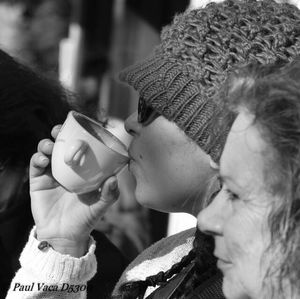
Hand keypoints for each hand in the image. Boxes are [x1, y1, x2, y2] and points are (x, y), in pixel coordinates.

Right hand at [30, 125, 118, 256]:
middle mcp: (67, 169)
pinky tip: (43, 160)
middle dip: (58, 134)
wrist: (64, 236)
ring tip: (49, 146)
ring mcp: (52, 175)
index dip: (78, 136)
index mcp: (82, 170)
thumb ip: (110, 194)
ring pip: (46, 152)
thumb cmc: (86, 219)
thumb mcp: (101, 206)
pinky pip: (35, 166)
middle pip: (61, 145)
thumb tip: (114, 178)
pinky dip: (37, 159)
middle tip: (58, 130)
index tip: (79, 128)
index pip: (80, 148)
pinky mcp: (38, 182)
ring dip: (46, 144)